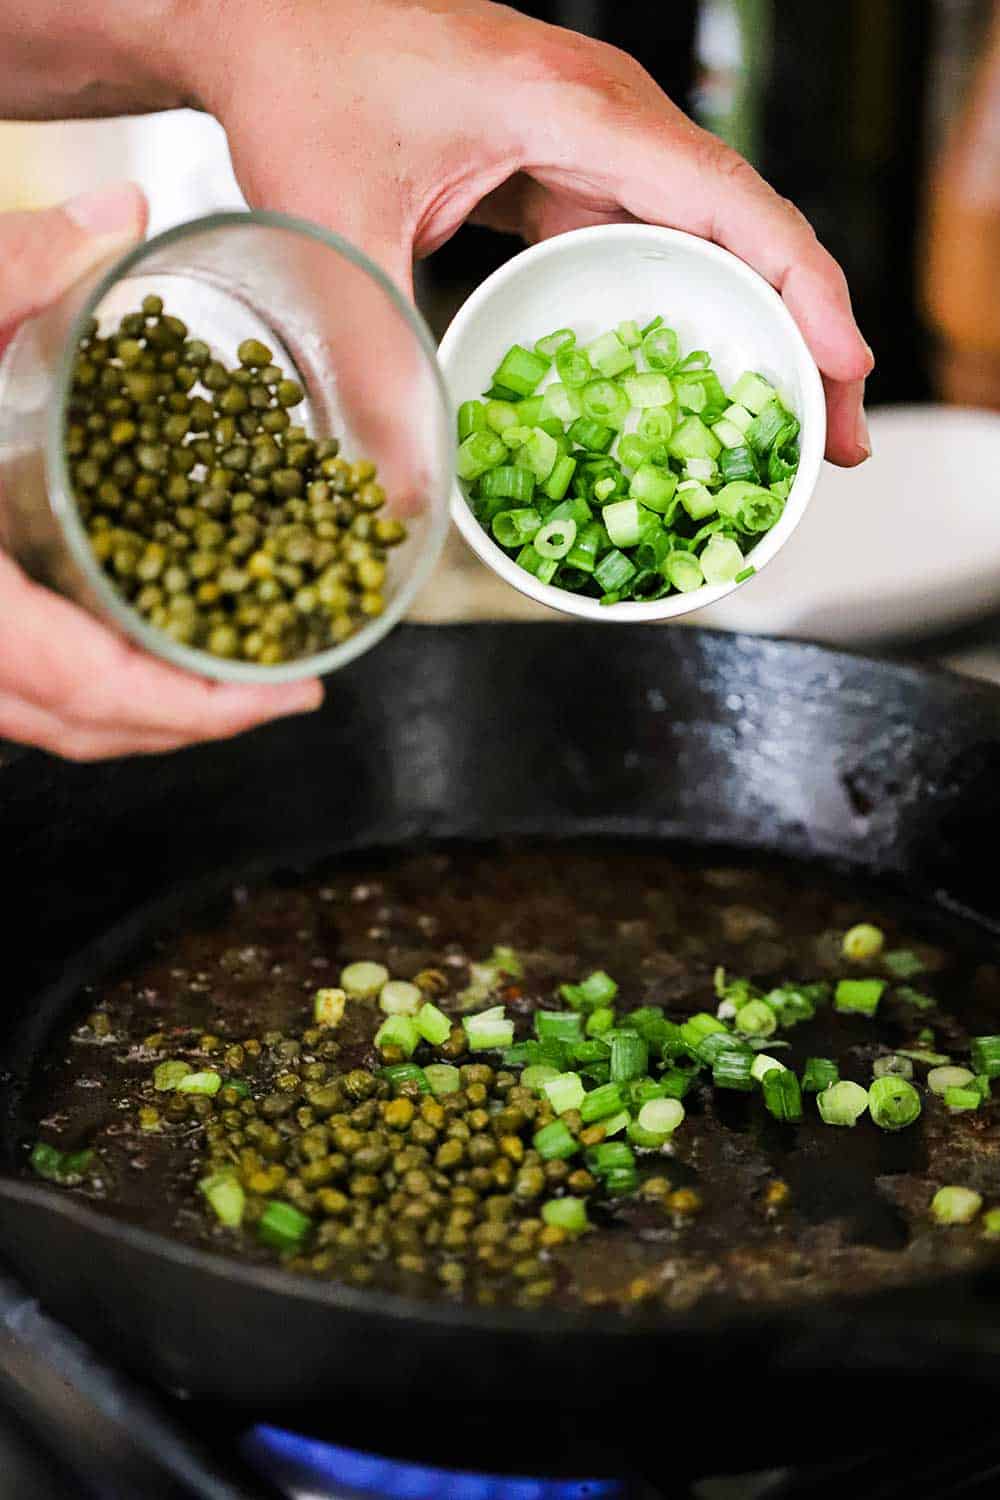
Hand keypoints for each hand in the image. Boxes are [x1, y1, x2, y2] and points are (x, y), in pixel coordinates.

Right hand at [0, 184, 321, 760]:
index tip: (285, 700)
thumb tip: (126, 211)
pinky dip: (88, 689)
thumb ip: (7, 269)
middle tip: (285, 694)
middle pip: (78, 726)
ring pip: (44, 723)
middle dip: (192, 724)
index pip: (83, 686)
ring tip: (234, 678)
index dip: (193, 711)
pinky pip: (17, 694)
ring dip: (145, 717)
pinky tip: (138, 646)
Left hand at [202, 0, 872, 465]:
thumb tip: (398, 496)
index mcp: (574, 108)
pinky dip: (684, 305)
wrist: (263, 21)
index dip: (801, 284)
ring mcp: (589, 140)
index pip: (725, 198)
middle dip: (802, 330)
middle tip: (829, 439)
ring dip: (752, 325)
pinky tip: (692, 373)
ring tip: (785, 422)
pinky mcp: (561, 168)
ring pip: (705, 236)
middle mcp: (604, 117)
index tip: (844, 369)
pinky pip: (649, 238)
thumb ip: (368, 361)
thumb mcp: (334, 229)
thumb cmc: (301, 83)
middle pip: (742, 225)